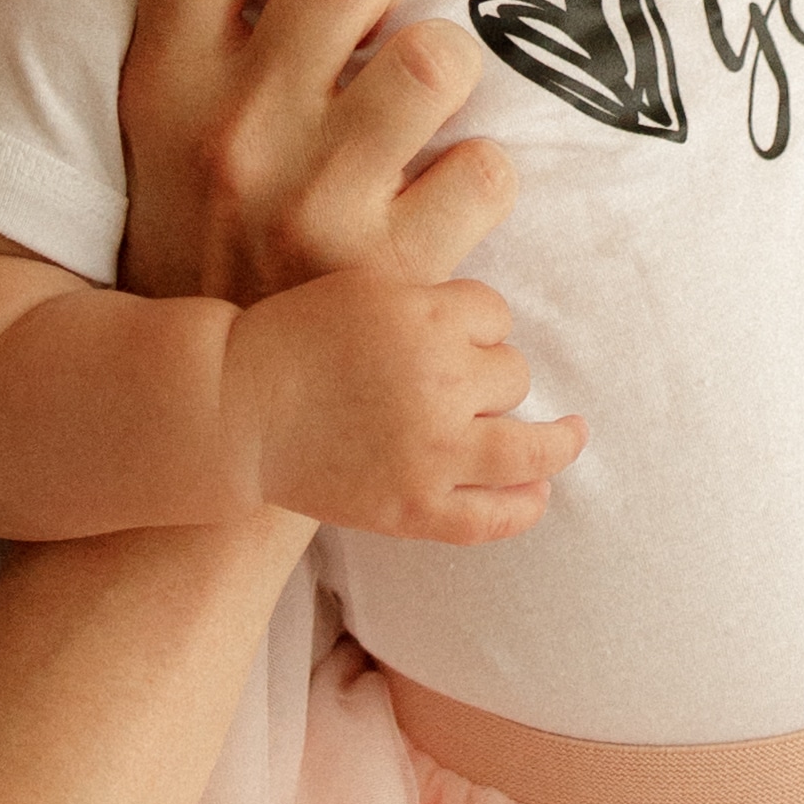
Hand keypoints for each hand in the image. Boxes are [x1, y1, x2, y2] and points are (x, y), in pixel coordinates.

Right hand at [116, 0, 514, 302]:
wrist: (216, 416)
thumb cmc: (203, 245)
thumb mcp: (160, 138)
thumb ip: (208, 42)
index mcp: (162, 86)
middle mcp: (230, 134)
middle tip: (381, 22)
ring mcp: (313, 202)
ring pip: (438, 57)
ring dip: (446, 71)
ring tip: (420, 107)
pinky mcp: (390, 272)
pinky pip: (488, 168)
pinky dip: (479, 177)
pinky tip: (442, 196)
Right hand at [221, 260, 584, 541]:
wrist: (235, 407)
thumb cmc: (294, 340)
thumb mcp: (365, 287)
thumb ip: (433, 299)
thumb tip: (501, 327)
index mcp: (426, 317)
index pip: (496, 314)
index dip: (477, 324)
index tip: (445, 334)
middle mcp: (440, 383)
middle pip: (513, 374)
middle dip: (490, 374)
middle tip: (449, 381)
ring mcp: (433, 453)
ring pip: (528, 444)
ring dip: (552, 441)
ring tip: (569, 436)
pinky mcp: (415, 507)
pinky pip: (493, 516)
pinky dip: (525, 506)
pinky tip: (540, 492)